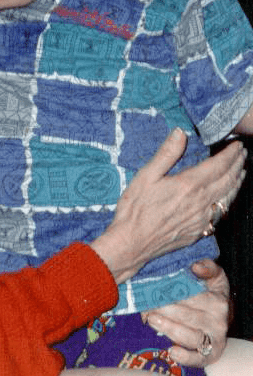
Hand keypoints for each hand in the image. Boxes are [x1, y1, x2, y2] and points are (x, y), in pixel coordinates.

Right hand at [92, 129, 245, 283]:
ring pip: (228, 199)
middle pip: (228, 181)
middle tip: (243, 154)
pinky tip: (226, 198)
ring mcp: (202, 219)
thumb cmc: (135, 208)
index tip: (237, 145)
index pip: (218, 166)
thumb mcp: (146, 175)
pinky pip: (220, 214)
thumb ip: (166, 153)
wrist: (132, 243)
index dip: (230, 154)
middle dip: (237, 165)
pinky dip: (228, 201)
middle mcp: (201, 203)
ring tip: (241, 172)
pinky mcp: (198, 232)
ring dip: (237, 183)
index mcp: (189, 185)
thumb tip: (180, 132)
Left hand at [143, 261, 229, 365]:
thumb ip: (207, 267)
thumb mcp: (213, 276)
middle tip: (146, 305)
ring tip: (150, 319)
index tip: (154, 289)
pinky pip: (198, 359)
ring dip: (169, 328)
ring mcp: (215, 339)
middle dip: (164, 310)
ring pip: (191, 336)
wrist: (222, 316)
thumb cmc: (211, 292)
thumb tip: (195, 266)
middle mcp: (219, 321)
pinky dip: (185, 358)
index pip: (193, 297)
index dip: (172, 293)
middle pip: (188, 316)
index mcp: (218, 301)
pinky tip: (171, 351)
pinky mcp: (211, 355)